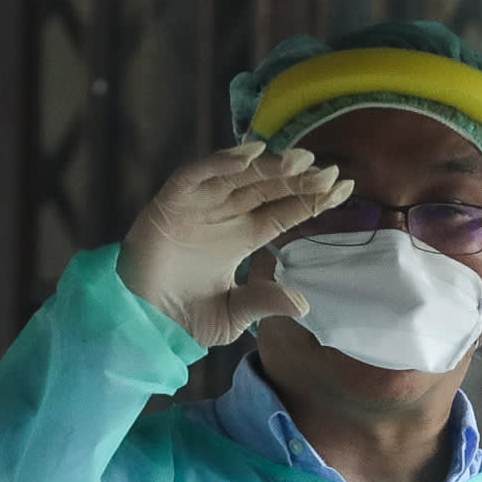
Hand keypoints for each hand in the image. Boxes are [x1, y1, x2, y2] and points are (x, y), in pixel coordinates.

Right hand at [119, 143, 345, 345]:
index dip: (311, 198)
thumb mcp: (232, 316)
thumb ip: (263, 302)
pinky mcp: (169, 203)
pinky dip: (220, 163)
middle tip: (327, 171)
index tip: (343, 187)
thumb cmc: (182, 319)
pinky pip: (195, 175)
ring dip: (267, 166)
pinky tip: (249, 156)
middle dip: (297, 178)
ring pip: (237, 176)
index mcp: (242, 237)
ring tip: (298, 162)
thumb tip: (304, 304)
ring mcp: (197, 205)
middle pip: (267, 188)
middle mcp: (224, 215)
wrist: (138, 325)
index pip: (284, 210)